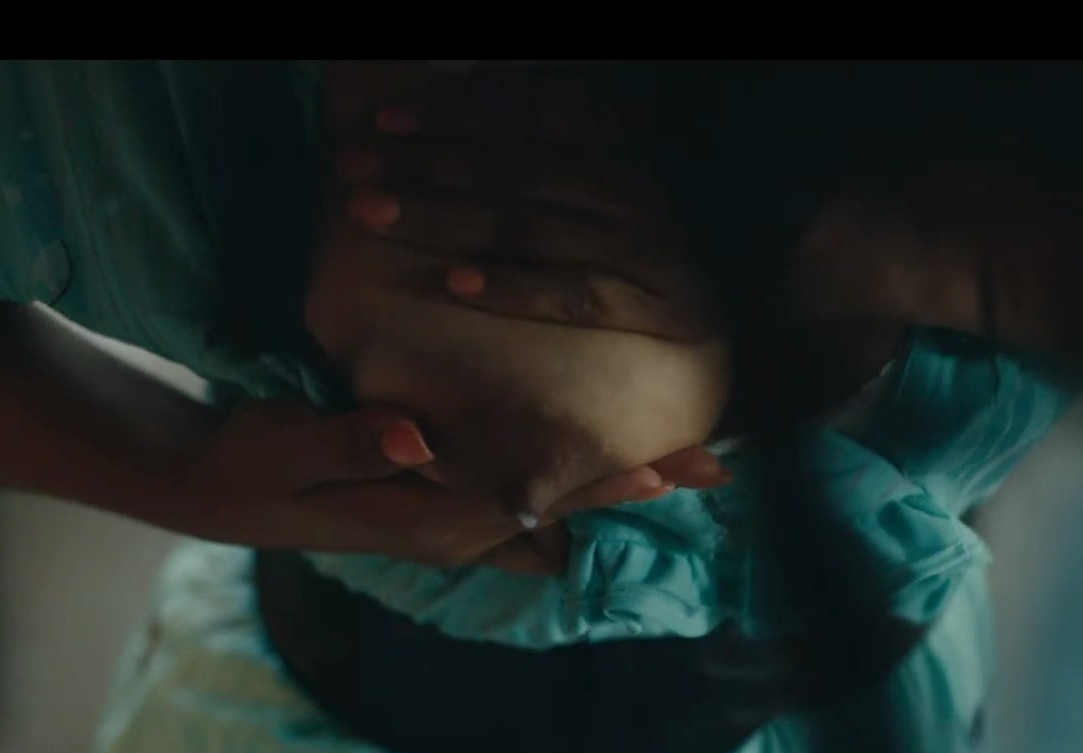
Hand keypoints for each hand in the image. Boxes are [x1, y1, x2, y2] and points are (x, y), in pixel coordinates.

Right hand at [185, 401, 727, 576]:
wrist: (218, 489)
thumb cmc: (252, 463)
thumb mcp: (287, 447)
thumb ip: (349, 442)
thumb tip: (416, 439)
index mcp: (425, 518)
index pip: (530, 500)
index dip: (598, 483)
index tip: (662, 467)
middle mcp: (452, 526)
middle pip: (561, 508)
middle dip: (635, 485)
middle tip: (718, 462)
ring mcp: (450, 517)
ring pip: (551, 503)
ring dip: (614, 482)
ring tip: (687, 461)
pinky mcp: (442, 498)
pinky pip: (523, 494)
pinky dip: (572, 480)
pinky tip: (607, 460)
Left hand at [326, 62, 720, 342]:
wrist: (731, 323)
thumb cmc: (643, 251)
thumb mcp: (604, 182)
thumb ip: (545, 146)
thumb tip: (461, 98)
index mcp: (623, 143)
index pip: (526, 114)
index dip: (451, 114)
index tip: (380, 122)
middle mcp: (636, 187)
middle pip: (512, 168)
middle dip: (423, 165)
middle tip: (350, 169)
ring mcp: (651, 248)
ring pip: (529, 226)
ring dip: (443, 217)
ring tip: (375, 214)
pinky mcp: (659, 308)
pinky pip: (574, 293)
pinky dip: (513, 287)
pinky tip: (453, 284)